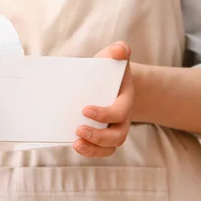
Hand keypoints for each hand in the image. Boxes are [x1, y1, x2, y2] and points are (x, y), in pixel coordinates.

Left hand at [74, 41, 133, 157]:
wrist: (108, 80)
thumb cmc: (108, 68)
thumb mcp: (112, 56)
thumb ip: (118, 50)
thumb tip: (120, 50)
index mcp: (125, 100)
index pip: (120, 112)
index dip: (104, 114)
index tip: (84, 110)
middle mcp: (123, 119)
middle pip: (117, 135)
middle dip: (99, 136)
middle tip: (78, 130)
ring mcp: (113, 129)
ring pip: (110, 147)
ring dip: (93, 149)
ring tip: (76, 144)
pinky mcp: (102, 136)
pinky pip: (101, 150)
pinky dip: (90, 151)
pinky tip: (75, 145)